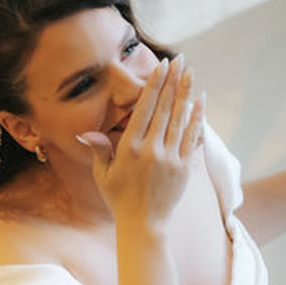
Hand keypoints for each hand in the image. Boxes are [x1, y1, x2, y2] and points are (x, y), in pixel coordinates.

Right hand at [77, 56, 204, 224]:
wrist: (143, 225)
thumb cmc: (119, 199)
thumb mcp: (103, 174)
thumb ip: (99, 150)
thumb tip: (85, 132)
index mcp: (129, 148)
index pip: (145, 108)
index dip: (155, 85)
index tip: (162, 66)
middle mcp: (151, 150)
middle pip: (165, 107)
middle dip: (173, 80)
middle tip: (180, 59)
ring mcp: (170, 158)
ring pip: (180, 118)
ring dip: (186, 92)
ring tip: (191, 72)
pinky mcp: (184, 167)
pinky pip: (191, 137)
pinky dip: (196, 117)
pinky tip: (200, 100)